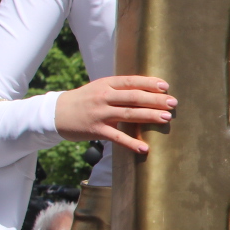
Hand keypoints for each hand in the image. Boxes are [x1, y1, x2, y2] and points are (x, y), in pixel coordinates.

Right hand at [55, 75, 176, 155]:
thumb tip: (149, 89)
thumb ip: (120, 89)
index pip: (131, 81)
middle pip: (134, 97)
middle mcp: (103, 97)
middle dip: (155, 100)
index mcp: (106, 84)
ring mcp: (100, 114)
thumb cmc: (84, 100)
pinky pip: (117, 137)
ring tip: (166, 118)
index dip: (149, 83)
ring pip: (129, 114)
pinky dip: (131, 143)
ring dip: (150, 116)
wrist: (56, 113)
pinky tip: (145, 148)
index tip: (166, 86)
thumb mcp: (99, 88)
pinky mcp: (96, 130)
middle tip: (173, 103)